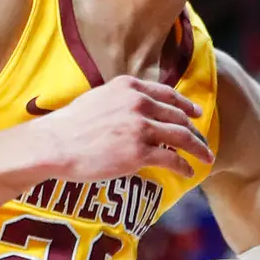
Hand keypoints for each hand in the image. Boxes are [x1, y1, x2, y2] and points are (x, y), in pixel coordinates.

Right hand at [24, 76, 213, 180]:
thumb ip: (122, 100)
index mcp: (129, 87)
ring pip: (182, 137)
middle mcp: (139, 103)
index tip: (196, 113)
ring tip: (206, 157)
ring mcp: (140, 127)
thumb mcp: (99, 98)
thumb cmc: (69, 126)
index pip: (168, 94)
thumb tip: (138, 110)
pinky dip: (184, 166)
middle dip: (195, 131)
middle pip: (178, 117)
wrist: (53, 145)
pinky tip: (189, 172)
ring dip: (198, 148)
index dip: (186, 105)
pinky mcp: (139, 151)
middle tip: (203, 141)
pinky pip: (172, 159)